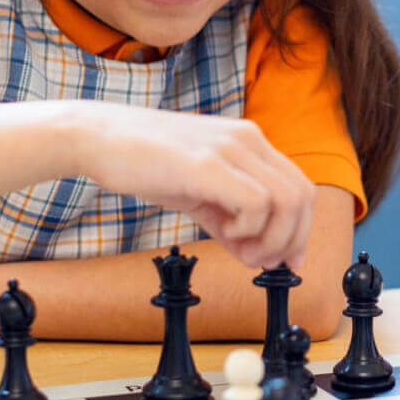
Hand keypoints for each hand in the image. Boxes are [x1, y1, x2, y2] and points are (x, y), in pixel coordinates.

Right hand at [80, 104, 315, 269]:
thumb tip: (256, 252)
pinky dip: (247, 229)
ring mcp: (229, 149)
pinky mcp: (207, 164)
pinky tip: (222, 232)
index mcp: (249, 141)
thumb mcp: (198, 189)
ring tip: (239, 250)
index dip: (300, 230)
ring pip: (286, 201)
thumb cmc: (144, 161)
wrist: (98, 138)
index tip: (286, 260)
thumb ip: (229, 217)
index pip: (299, 186)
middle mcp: (247, 139)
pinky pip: (255, 203)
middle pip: (301, 195)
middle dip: (290, 240)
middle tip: (262, 261)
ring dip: (270, 239)